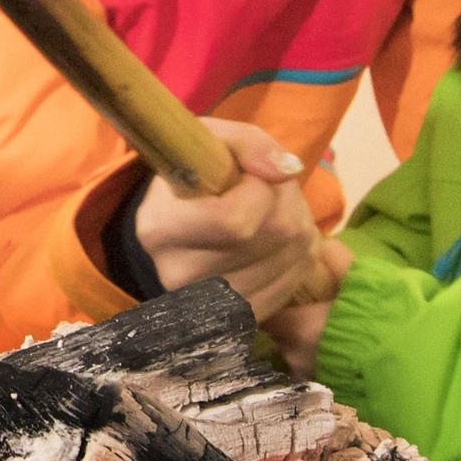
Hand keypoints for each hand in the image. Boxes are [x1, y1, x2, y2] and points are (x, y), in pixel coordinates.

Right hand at [133, 121, 350, 364]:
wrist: (181, 223)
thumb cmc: (197, 175)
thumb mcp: (214, 141)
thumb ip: (249, 143)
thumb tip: (285, 171)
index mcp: (161, 228)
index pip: (234, 221)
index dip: (261, 192)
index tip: (253, 177)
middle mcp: (178, 276)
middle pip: (270, 239)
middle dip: (288, 204)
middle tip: (274, 192)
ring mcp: (209, 305)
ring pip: (289, 261)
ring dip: (299, 229)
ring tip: (276, 215)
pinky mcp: (238, 319)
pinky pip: (292, 285)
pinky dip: (298, 258)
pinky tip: (280, 244)